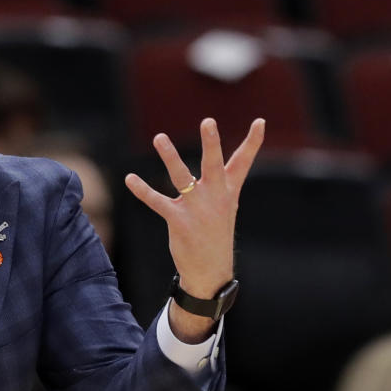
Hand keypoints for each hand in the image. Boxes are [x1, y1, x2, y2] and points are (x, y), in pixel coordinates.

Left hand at [124, 118, 264, 339]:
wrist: (211, 269)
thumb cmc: (215, 233)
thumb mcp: (225, 207)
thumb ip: (224, 184)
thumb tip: (231, 165)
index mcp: (228, 191)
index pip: (243, 162)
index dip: (252, 142)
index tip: (260, 121)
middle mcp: (214, 196)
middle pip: (214, 164)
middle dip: (211, 143)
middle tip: (208, 121)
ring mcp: (196, 208)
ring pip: (181, 177)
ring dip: (169, 156)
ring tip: (159, 137)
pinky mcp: (178, 221)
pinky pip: (157, 201)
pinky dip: (142, 190)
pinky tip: (130, 178)